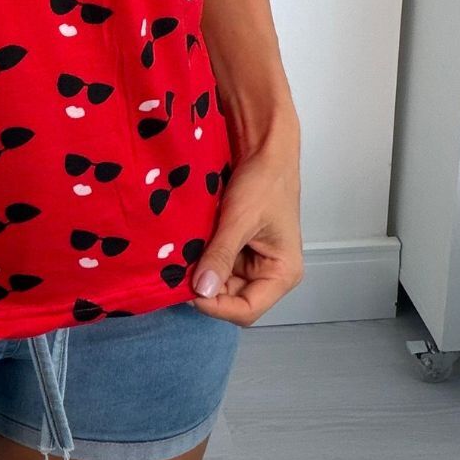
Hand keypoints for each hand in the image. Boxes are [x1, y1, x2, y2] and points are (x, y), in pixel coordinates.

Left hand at [186, 123, 303, 324]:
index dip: (217, 306)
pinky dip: (201, 258)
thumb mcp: (240, 219)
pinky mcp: (238, 246)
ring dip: (201, 272)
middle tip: (177, 275)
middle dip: (206, 288)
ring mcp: (252, 260)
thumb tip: (201, 290)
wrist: (264, 148)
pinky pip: (217, 261)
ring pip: (221, 280)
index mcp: (282, 273)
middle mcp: (269, 273)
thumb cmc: (264, 182)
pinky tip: (185, 249)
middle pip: (232, 298)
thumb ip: (221, 255)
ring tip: (179, 261)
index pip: (248, 310)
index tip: (188, 291)